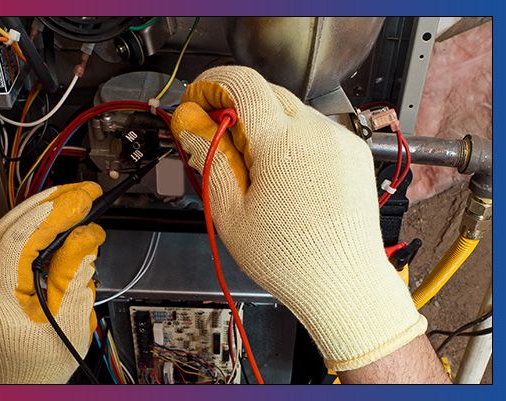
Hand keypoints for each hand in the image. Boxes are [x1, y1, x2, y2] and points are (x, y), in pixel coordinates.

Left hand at [0, 182, 105, 382]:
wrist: (23, 378)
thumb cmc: (42, 359)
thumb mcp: (68, 317)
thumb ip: (75, 271)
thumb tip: (87, 234)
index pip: (21, 237)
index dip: (55, 213)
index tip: (83, 199)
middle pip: (11, 224)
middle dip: (51, 202)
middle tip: (84, 192)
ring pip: (8, 226)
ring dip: (43, 209)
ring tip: (75, 198)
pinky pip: (8, 237)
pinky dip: (34, 223)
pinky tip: (56, 216)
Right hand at [171, 66, 426, 370]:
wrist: (344, 284)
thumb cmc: (290, 259)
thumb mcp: (231, 211)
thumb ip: (208, 157)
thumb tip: (190, 124)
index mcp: (283, 143)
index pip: (242, 83)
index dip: (213, 83)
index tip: (200, 99)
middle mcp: (318, 132)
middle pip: (267, 93)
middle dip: (237, 108)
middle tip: (220, 142)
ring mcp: (340, 141)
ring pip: (292, 111)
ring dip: (266, 127)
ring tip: (256, 171)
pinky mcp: (354, 153)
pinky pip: (315, 130)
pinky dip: (293, 140)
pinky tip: (285, 176)